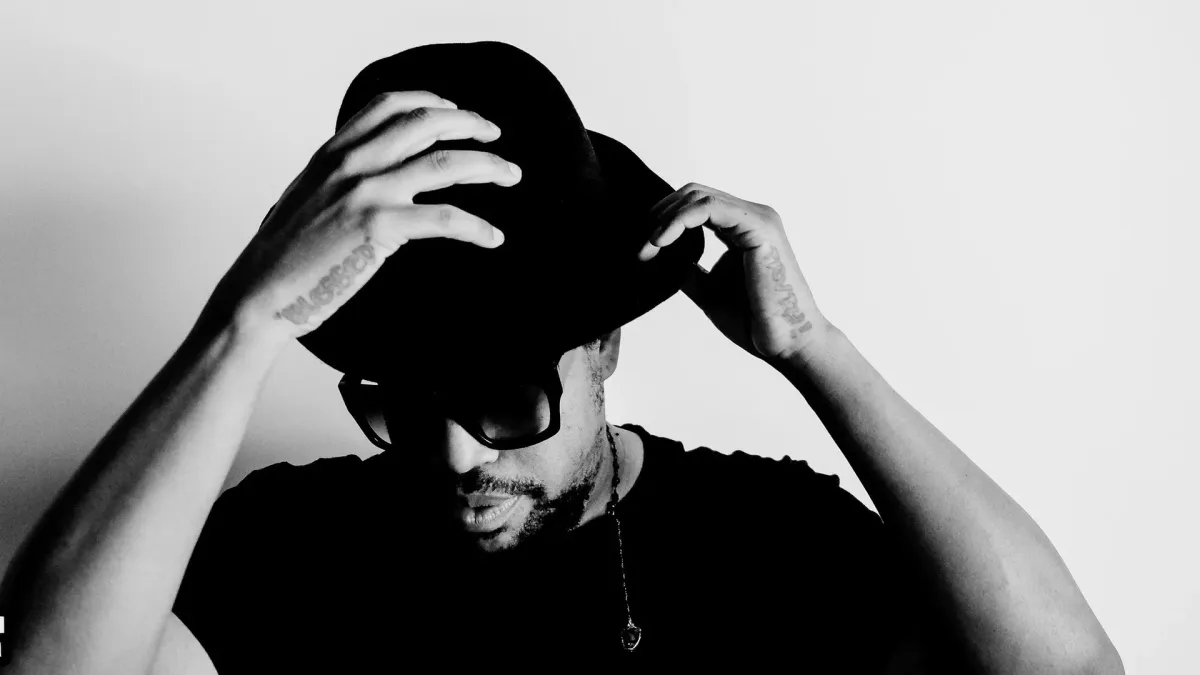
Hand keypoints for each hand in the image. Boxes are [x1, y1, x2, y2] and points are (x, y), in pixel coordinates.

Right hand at [200, 90, 521, 343]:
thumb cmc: (284, 259)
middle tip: (496, 137)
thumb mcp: (306, 201)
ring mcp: (364, 193)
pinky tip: (493, 236)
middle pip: (425, 122)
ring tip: (511, 175)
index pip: (387, 105)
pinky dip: (477, 226)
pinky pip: (444, 218)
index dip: (431, 102)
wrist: (260, 295)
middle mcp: (350, 164)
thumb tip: (368, 180)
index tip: (457, 112)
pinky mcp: (377, 229)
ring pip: (445, 164)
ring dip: (488, 166)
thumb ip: (338, 181)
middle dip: (470, 123)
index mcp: (332, 154)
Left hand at [637, 183, 827, 362]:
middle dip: (659, 215)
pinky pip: (709, 208)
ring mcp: (758, 218)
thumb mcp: (708, 290)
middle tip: (640, 248)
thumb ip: (689, 269)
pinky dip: (678, 220)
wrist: (786, 343)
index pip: (695, 204)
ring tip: (647, 247)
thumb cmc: (754, 321)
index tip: (642, 250)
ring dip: (664, 218)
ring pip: (697, 195)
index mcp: (742, 227)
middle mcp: (751, 216)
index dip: (663, 219)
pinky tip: (661, 241)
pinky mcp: (759, 227)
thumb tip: (661, 258)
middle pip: (692, 193)